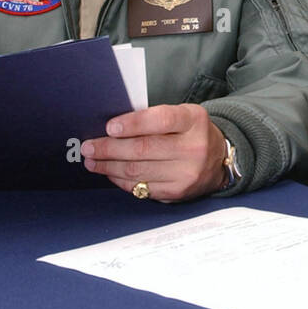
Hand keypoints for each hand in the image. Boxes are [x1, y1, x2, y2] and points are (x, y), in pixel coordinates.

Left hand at [82, 103, 227, 200]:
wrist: (218, 160)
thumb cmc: (191, 133)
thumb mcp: (182, 116)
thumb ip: (153, 118)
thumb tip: (113, 128)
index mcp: (193, 121)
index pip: (161, 120)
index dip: (133, 124)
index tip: (110, 127)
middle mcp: (193, 147)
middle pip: (143, 149)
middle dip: (109, 148)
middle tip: (89, 147)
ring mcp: (186, 173)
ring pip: (138, 170)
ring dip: (109, 166)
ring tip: (92, 161)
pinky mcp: (177, 192)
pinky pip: (141, 187)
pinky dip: (120, 180)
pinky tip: (110, 172)